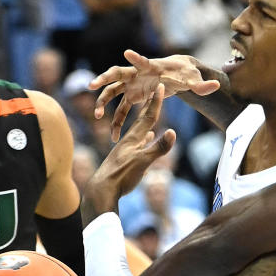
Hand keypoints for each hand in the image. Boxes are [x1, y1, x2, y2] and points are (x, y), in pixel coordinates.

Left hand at [81, 83, 176, 223]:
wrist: (101, 191)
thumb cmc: (121, 176)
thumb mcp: (142, 162)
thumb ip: (158, 147)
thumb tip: (173, 131)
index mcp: (133, 139)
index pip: (148, 117)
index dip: (155, 101)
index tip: (160, 85)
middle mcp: (130, 141)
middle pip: (142, 120)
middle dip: (150, 105)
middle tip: (154, 91)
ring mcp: (127, 150)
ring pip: (140, 131)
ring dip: (148, 121)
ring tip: (153, 113)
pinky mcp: (126, 159)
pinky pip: (139, 143)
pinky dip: (145, 137)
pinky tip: (146, 138)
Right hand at [89, 50, 219, 141]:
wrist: (180, 73)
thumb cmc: (187, 74)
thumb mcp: (195, 81)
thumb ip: (204, 85)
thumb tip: (217, 85)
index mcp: (152, 68)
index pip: (143, 61)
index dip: (136, 57)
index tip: (127, 53)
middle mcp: (139, 75)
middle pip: (118, 74)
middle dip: (104, 78)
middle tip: (92, 84)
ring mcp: (134, 85)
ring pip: (114, 92)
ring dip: (104, 102)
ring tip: (97, 115)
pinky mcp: (134, 96)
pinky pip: (122, 109)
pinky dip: (116, 121)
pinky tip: (112, 135)